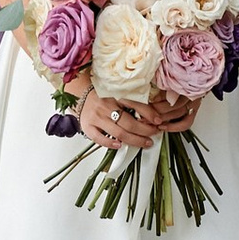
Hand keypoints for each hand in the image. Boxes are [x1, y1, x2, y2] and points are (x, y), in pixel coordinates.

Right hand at [78, 85, 195, 148]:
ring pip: (118, 132)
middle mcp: (106, 106)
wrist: (80, 96)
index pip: (135, 104)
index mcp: (115, 95)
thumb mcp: (117, 94)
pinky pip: (99, 138)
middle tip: (154, 134)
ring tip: (145, 143)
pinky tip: (120, 145)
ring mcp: (96, 117)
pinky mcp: (88, 127)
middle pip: (129, 122)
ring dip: (135, 140)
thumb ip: (131, 101)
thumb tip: (152, 114)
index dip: (149, 114)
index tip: (158, 121)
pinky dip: (110, 143)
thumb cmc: (102, 97)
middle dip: (145, 131)